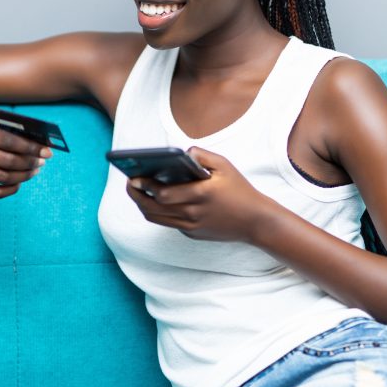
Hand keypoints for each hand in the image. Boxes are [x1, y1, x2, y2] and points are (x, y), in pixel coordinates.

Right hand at [0, 120, 52, 198]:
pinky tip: (20, 182)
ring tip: (34, 171)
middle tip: (41, 162)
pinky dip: (12, 189)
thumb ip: (18, 135)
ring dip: (23, 176)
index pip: (7, 141)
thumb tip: (44, 148)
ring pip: (2, 177)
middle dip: (29, 163)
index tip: (47, 152)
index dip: (30, 148)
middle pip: (6, 161)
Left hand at [125, 146, 272, 242]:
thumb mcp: (225, 165)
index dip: (144, 186)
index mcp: (199, 194)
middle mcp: (192, 213)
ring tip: (138, 192)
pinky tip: (157, 200)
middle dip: (137, 196)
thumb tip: (182, 152)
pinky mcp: (192, 233)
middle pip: (153, 209)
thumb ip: (201, 155)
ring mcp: (191, 226)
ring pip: (157, 218)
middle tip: (130, 184)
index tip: (133, 177)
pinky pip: (170, 222)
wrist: (255, 221)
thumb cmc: (240, 190)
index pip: (162, 193)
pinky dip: (160, 211)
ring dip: (144, 205)